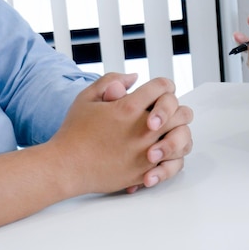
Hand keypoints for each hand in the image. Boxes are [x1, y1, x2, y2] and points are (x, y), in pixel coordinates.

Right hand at [0, 73, 192, 234]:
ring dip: (179, 132)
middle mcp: (142, 130)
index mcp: (128, 107)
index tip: (157, 91)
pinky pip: (175, 163)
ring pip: (183, 137)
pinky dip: (174, 157)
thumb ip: (111, 81)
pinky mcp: (146, 172)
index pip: (163, 86)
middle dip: (175, 108)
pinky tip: (164, 152)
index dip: (163, 85)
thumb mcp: (86, 98)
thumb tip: (135, 77)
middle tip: (166, 112)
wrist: (65, 167)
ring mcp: (146, 152)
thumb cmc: (73, 132)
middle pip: (181, 111)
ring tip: (169, 132)